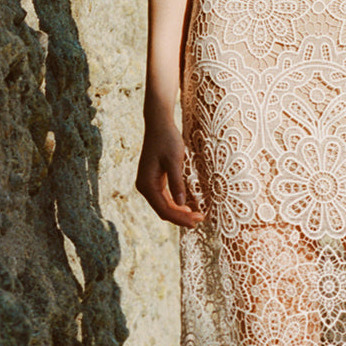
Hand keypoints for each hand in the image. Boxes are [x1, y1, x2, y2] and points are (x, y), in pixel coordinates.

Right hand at [135, 113, 204, 228]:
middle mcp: (144, 187)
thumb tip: (181, 203)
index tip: (197, 221)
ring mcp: (148, 184)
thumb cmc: (167, 139)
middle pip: (163, 210)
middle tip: (200, 219)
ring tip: (197, 216)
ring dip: (179, 212)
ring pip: (164, 206)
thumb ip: (177, 182)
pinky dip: (175, 204)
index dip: (181, 218)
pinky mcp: (153, 180)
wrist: (159, 124)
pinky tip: (187, 206)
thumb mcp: (174, 160)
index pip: (164, 209)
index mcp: (146, 184)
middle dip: (181, 217)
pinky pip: (164, 198)